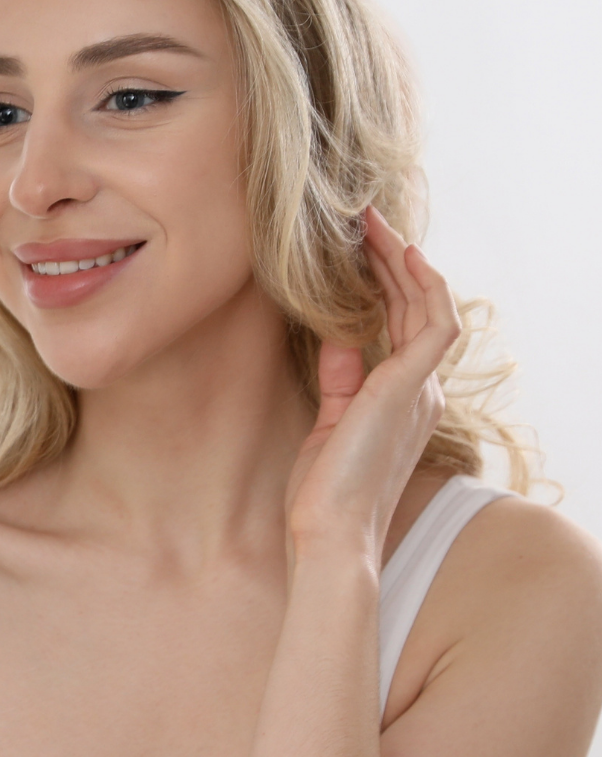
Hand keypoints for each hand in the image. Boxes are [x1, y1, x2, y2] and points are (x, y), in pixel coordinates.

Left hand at [285, 207, 458, 563]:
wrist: (329, 535)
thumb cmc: (323, 493)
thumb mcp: (328, 424)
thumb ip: (340, 379)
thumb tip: (338, 337)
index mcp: (401, 400)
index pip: (398, 327)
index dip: (381, 285)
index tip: (354, 252)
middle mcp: (419, 390)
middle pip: (412, 308)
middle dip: (389, 261)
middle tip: (361, 221)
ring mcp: (420, 389)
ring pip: (425, 306)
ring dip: (401, 261)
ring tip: (372, 224)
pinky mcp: (411, 389)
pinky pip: (433, 323)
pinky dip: (422, 286)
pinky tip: (402, 254)